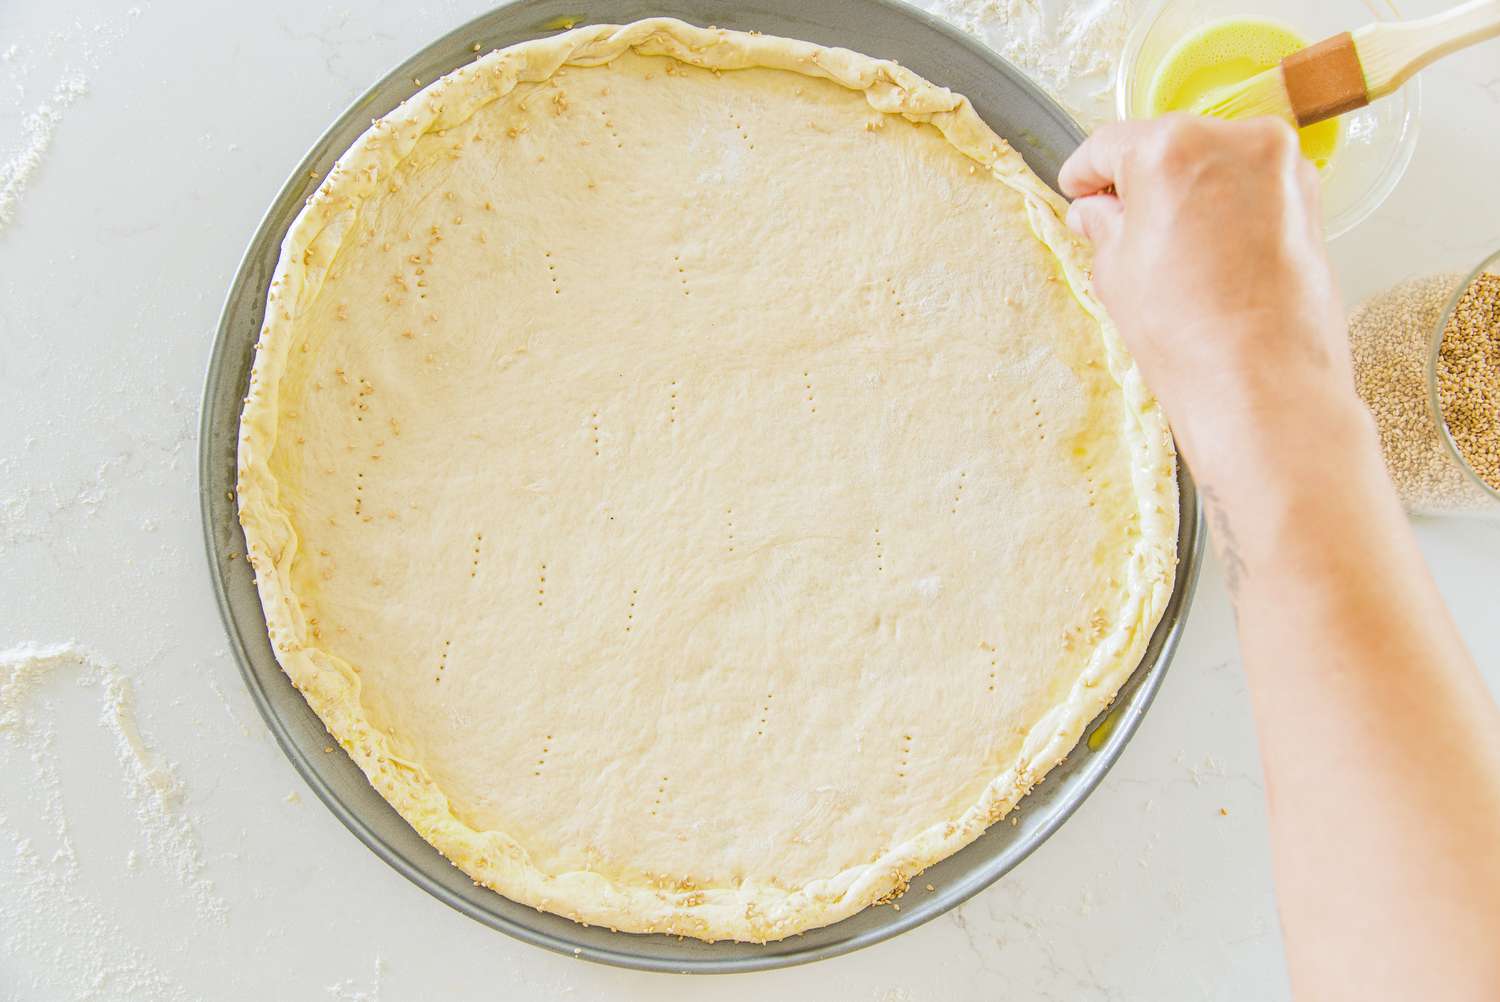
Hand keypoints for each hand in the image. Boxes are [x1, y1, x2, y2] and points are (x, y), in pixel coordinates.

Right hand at [1059, 115, 1360, 485]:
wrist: (1266, 386)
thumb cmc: (1190, 334)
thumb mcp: (1117, 273)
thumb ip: (1106, 226)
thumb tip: (1099, 213)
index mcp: (1174, 147)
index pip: (1111, 144)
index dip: (1084, 173)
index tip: (1077, 190)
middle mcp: (1237, 140)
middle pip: (1169, 146)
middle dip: (1140, 182)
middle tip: (1115, 224)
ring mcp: (1283, 168)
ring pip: (1214, 165)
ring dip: (1186, 194)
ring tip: (1166, 248)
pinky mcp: (1311, 200)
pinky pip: (1250, 189)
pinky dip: (1224, 209)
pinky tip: (1206, 255)